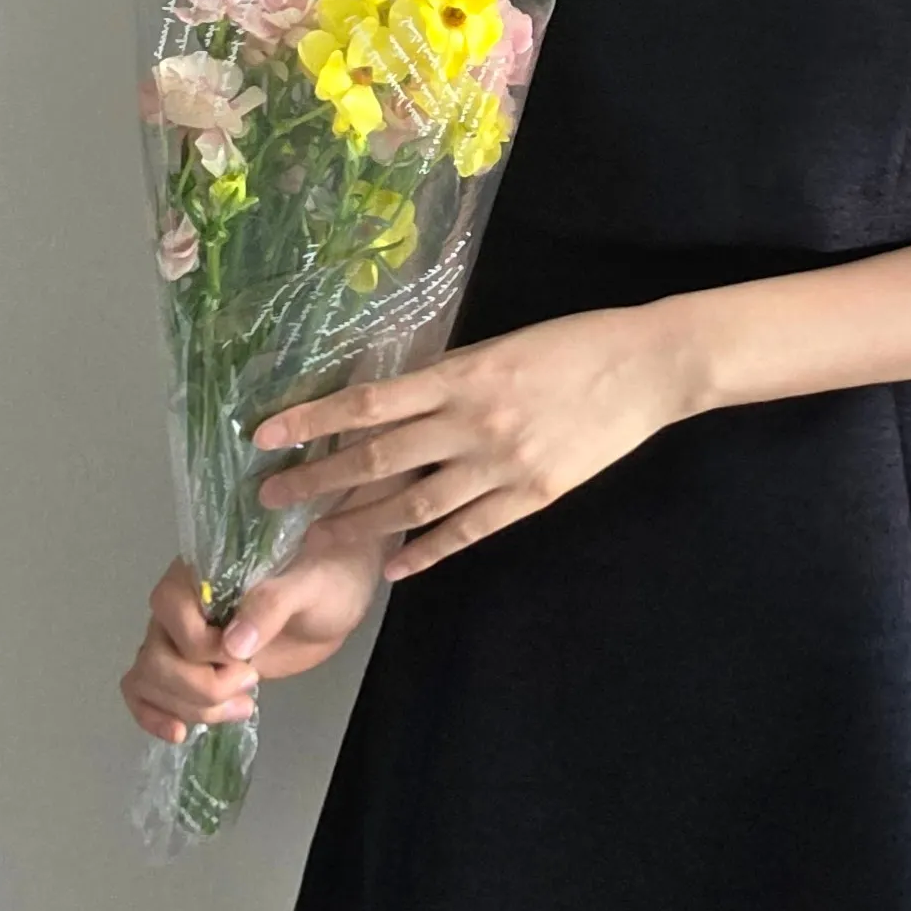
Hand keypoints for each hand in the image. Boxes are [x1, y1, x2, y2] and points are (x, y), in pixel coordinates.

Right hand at [118, 537, 383, 744]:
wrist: (334, 603)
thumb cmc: (325, 582)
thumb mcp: (309, 586)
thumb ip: (271, 604)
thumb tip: (233, 645)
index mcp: (197, 574)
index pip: (171, 614)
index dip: (204, 648)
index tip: (246, 656)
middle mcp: (178, 607)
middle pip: (155, 658)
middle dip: (200, 687)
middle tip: (250, 684)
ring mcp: (178, 640)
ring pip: (150, 680)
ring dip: (191, 707)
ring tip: (242, 707)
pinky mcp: (190, 669)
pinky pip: (146, 692)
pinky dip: (154, 715)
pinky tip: (180, 733)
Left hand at [252, 305, 691, 580]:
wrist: (647, 368)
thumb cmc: (573, 344)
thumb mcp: (500, 346)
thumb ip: (448, 377)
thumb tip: (391, 401)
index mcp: (460, 376)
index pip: (366, 403)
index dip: (311, 421)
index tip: (264, 436)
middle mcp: (471, 423)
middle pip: (377, 459)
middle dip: (319, 481)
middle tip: (271, 499)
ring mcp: (501, 465)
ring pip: (414, 502)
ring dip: (360, 524)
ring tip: (318, 539)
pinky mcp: (531, 495)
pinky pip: (467, 529)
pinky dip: (427, 550)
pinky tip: (395, 565)